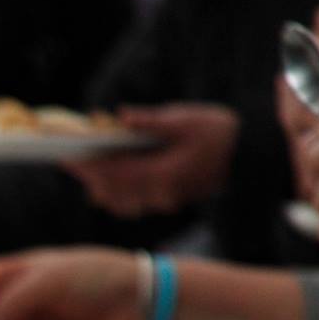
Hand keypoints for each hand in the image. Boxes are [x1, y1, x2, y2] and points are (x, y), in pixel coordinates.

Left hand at [64, 103, 238, 218]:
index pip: (114, 173)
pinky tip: (110, 178)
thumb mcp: (187, 119)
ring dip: (100, 187)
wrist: (252, 155)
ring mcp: (164, 201)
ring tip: (88, 167)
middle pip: (111, 192)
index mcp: (163, 174)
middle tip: (71, 159)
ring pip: (119, 203)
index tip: (66, 156)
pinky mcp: (168, 201)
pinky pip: (133, 204)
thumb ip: (152, 120)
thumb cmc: (222, 132)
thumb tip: (122, 115)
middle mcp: (160, 194)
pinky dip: (117, 193)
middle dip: (89, 176)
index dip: (87, 166)